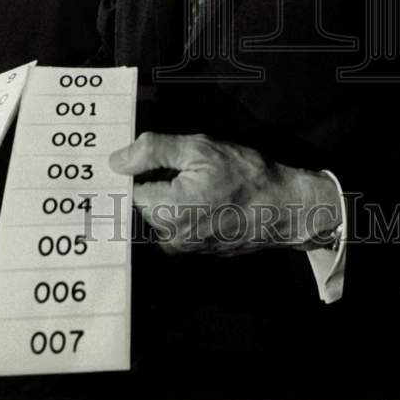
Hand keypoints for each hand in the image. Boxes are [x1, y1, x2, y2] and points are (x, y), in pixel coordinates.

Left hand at [109, 131, 340, 255]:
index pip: (126, 187)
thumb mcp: (199, 149)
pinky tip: (202, 192)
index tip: (149, 155)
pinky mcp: (193, 249)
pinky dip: (179, 206)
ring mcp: (181, 247)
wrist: (283, 208)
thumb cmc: (245, 176)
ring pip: (156, 212)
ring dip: (166, 192)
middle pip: (140, 201)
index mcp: (165, 211)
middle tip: (179, 163)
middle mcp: (168, 237)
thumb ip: (154, 151)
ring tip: (196, 177)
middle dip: (153, 179)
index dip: (135, 166)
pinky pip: (173, 223)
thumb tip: (116, 161)